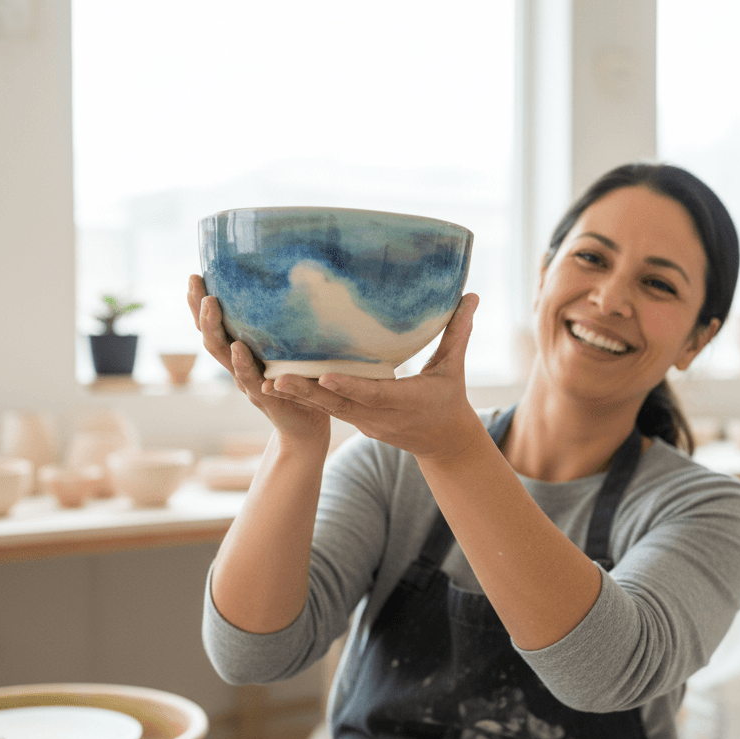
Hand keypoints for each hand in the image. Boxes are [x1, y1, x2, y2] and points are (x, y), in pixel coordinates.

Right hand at [187, 274, 329, 448]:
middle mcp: (238, 367)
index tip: (195, 274)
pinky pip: (251, 380)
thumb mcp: (290, 352)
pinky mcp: (266, 399)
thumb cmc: (299, 385)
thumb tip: (298, 284)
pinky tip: (239, 348)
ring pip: (223, 355)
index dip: (201, 303)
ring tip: (211, 304)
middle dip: (200, 308)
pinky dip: (244, 364)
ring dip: (214, 329)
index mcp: (241, 354)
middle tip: (196, 282)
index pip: (215, 325)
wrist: (307, 429)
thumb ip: (285, 329)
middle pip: (211, 335)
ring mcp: (248, 383)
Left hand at [262, 293, 482, 461]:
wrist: (444, 443)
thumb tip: (472, 295)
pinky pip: (329, 411)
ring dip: (298, 398)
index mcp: (404, 400)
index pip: (373, 393)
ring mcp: (366, 422)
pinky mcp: (357, 423)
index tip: (325, 376)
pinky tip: (279, 387)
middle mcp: (380, 415)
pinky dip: (305, 401)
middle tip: (275, 380)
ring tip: (267, 383)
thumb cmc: (450, 399)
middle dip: (307, 394)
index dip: (349, 386)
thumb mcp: (454, 368)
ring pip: (328, 410)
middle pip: (339, 405)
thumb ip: (459, 332)